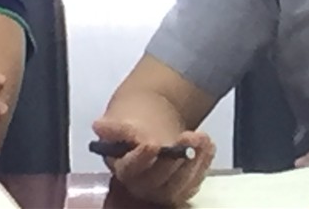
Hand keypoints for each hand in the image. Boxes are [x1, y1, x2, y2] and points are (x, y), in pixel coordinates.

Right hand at [92, 117, 214, 205]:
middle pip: (157, 181)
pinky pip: (194, 183)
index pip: (130, 169)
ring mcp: (163, 189)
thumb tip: (99, 126)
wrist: (152, 124)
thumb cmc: (135, 126)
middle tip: (187, 136)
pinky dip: (204, 164)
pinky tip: (208, 145)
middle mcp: (141, 185)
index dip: (141, 158)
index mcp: (123, 169)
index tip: (152, 143)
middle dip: (174, 159)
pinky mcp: (182, 187)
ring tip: (201, 137)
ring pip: (179, 185)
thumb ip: (114, 126)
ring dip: (194, 162)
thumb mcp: (121, 120)